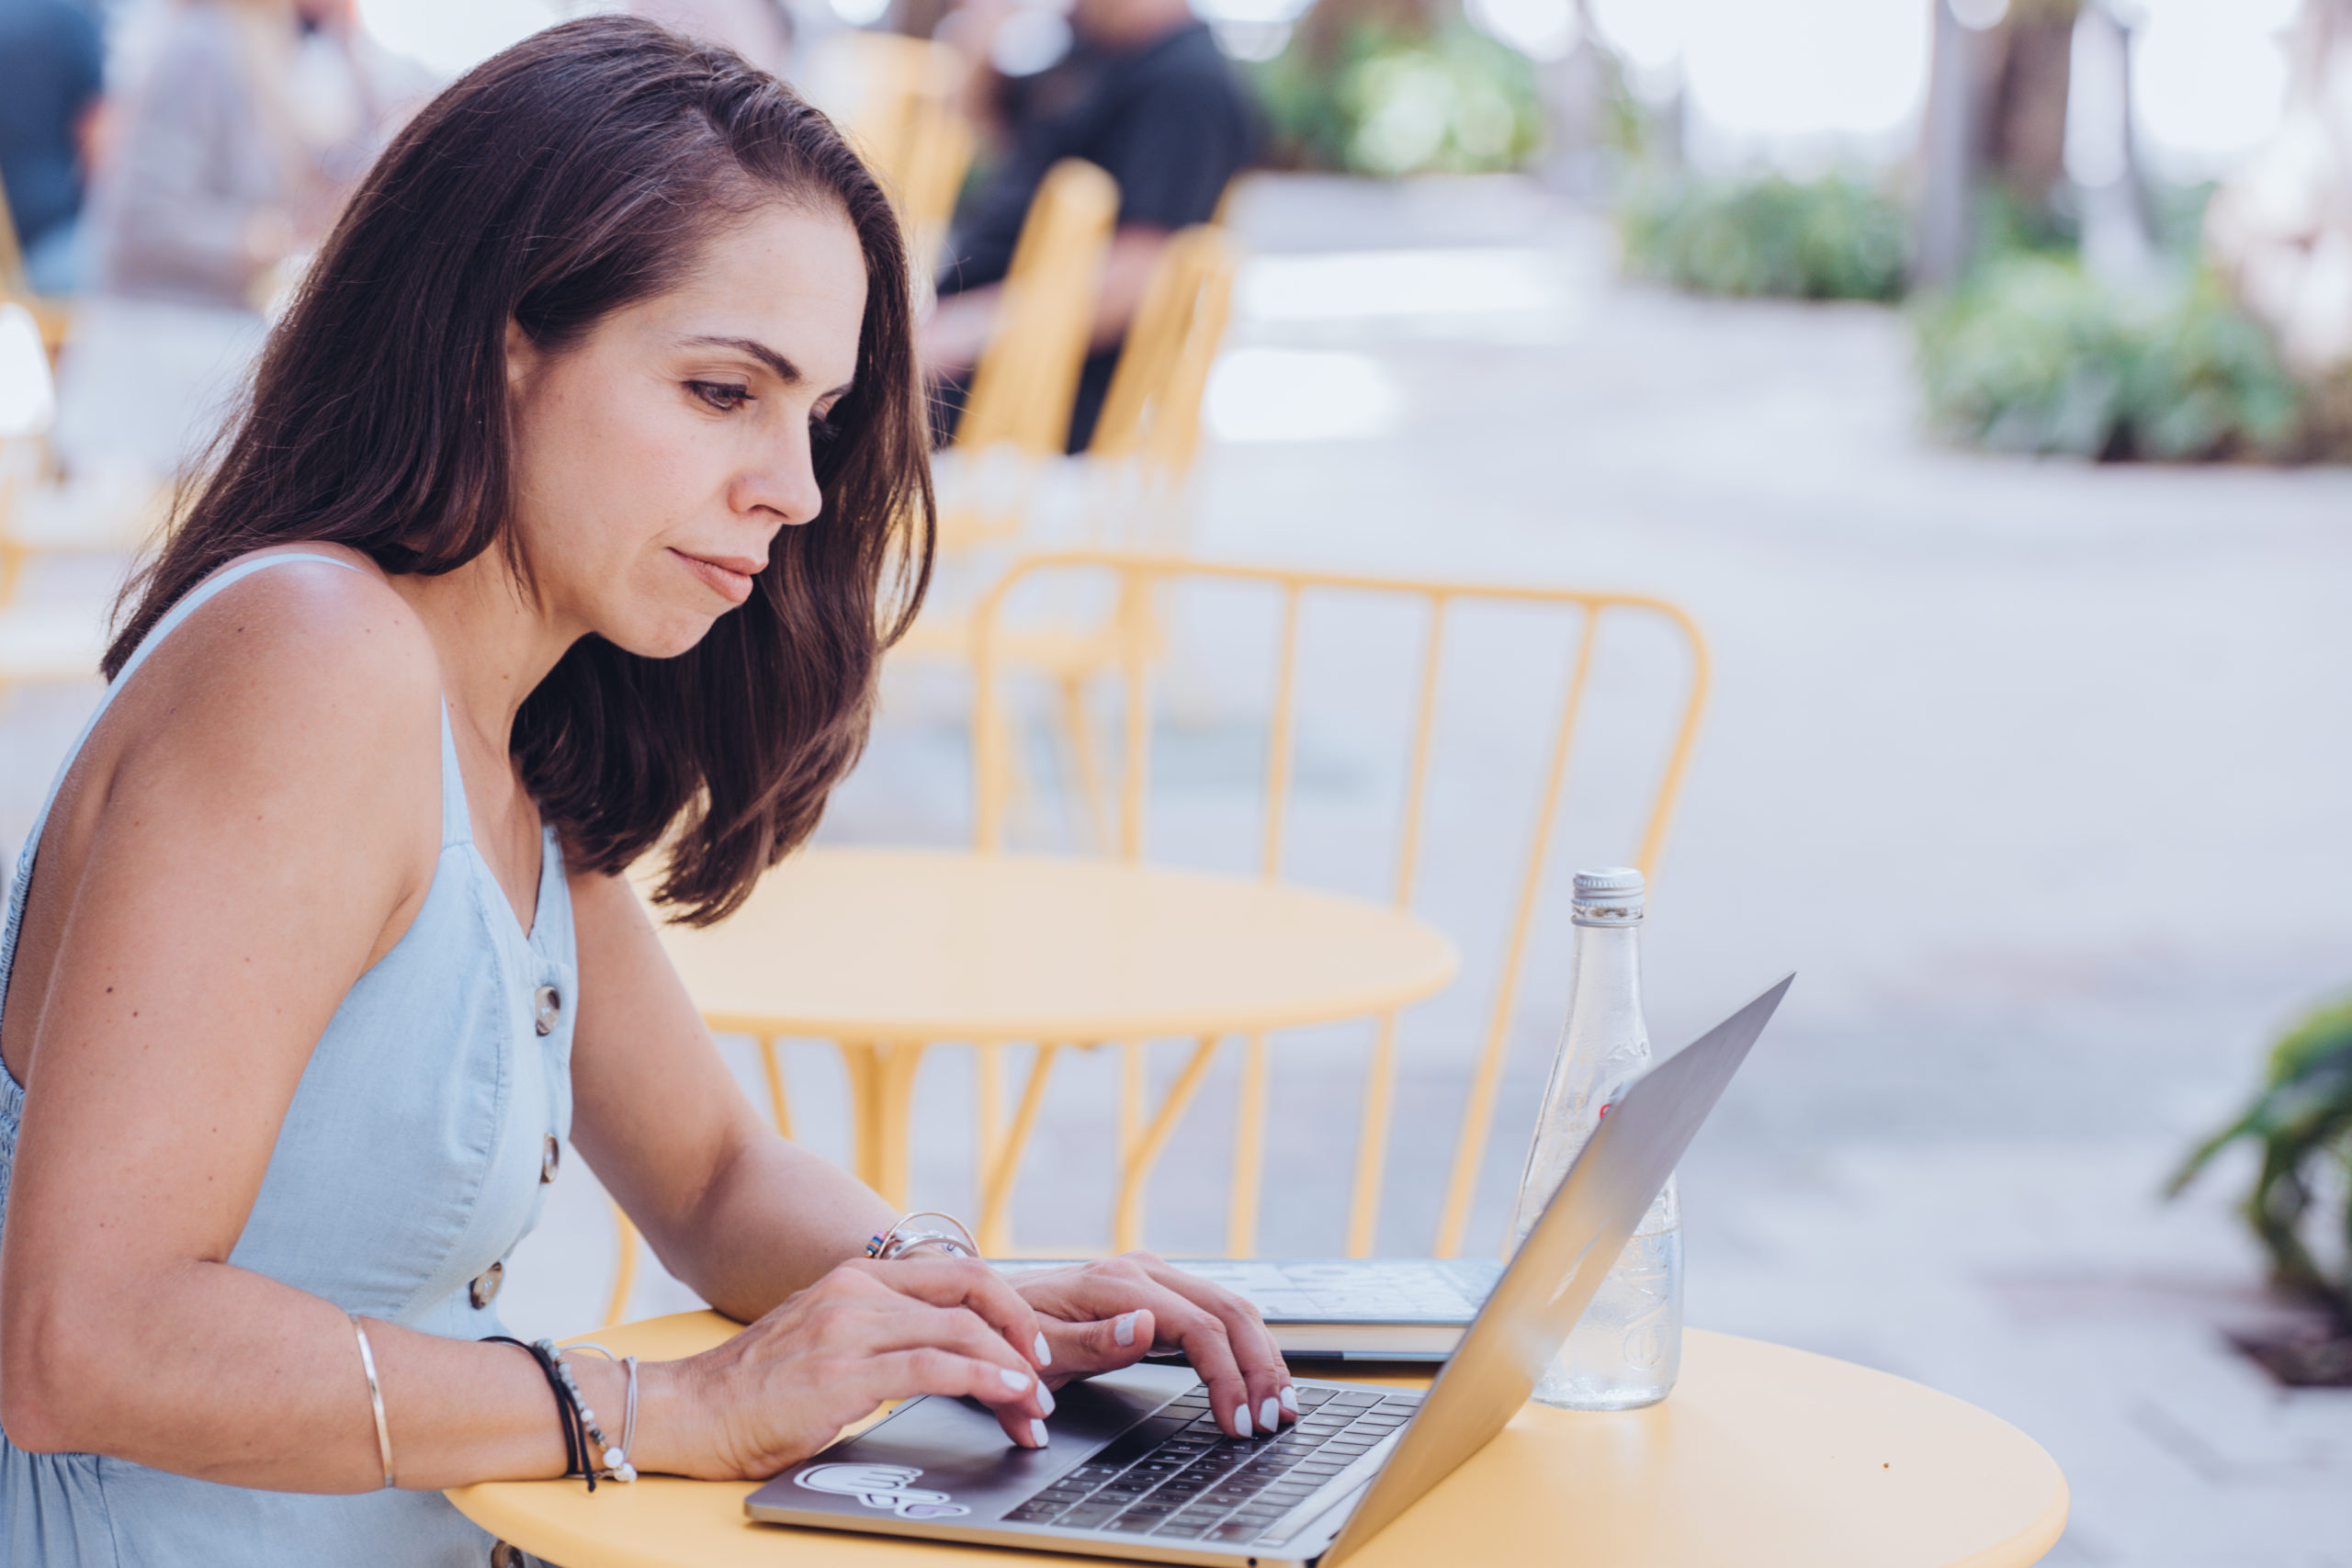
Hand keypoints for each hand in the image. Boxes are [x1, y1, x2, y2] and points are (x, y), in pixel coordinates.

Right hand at [643, 1257, 1056, 1478]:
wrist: (686, 1412)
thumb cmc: (753, 1389)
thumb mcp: (824, 1338)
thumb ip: (876, 1331)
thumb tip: (939, 1352)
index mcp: (856, 1276)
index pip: (955, 1272)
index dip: (1005, 1304)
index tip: (1029, 1344)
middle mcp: (857, 1290)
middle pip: (971, 1292)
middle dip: (1021, 1333)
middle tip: (1046, 1375)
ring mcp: (850, 1327)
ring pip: (962, 1330)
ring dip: (1012, 1370)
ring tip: (1034, 1405)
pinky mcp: (843, 1371)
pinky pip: (934, 1366)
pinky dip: (984, 1379)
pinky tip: (1008, 1395)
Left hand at [1010, 1252, 1295, 1440]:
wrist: (992, 1307)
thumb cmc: (1010, 1333)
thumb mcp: (1036, 1347)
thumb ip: (1089, 1341)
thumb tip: (1147, 1327)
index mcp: (1118, 1285)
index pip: (1197, 1327)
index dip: (1226, 1377)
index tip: (1237, 1422)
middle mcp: (1145, 1272)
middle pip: (1229, 1311)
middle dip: (1260, 1367)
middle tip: (1273, 1418)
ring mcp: (1156, 1279)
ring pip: (1232, 1309)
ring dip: (1262, 1356)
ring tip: (1279, 1403)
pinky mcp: (1161, 1293)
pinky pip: (1216, 1314)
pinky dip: (1244, 1347)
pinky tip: (1258, 1377)